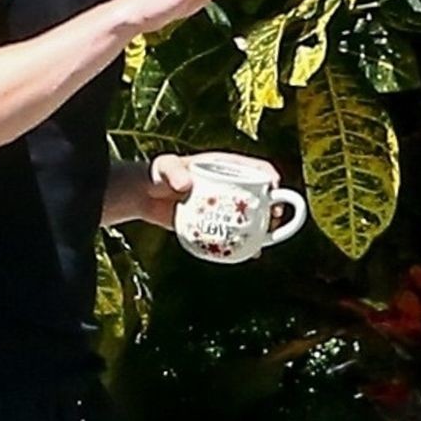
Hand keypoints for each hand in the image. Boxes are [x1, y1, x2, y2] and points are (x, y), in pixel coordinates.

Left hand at [141, 152, 282, 230]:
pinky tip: (250, 254)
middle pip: (263, 196)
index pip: (258, 169)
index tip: (275, 191)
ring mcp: (224, 205)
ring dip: (264, 230)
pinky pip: (235, 233)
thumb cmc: (157, 174)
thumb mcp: (163, 168)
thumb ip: (172, 172)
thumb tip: (186, 185)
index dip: (272, 178)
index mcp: (227, 166)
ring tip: (264, 242)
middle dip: (275, 209)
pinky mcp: (215, 222)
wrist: (145, 195)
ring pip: (253, 217)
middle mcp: (231, 185)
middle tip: (274, 222)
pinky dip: (244, 243)